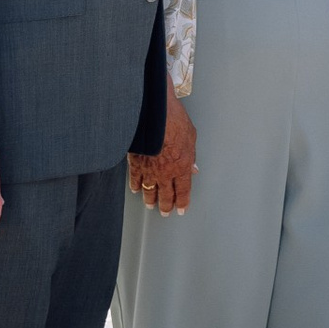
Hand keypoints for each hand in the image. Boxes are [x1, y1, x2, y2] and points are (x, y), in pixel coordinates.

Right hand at [128, 89, 197, 215]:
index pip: (183, 190)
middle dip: (167, 205)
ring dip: (151, 200)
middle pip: (166, 195)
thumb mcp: (191, 137)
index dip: (182, 202)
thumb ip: (191, 156)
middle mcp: (166, 172)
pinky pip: (135, 180)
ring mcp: (150, 170)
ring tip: (151, 206)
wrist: (155, 115)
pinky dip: (136, 186)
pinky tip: (136, 190)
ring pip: (150, 191)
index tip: (181, 209)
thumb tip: (193, 168)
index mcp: (182, 166)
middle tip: (166, 212)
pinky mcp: (136, 163)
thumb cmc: (175, 121)